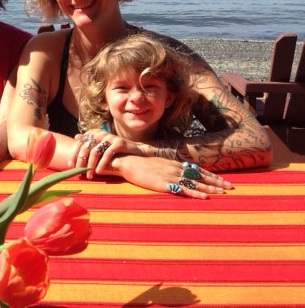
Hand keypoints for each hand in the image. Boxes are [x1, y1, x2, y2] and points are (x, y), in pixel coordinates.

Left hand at [72, 130, 156, 177]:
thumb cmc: (114, 151)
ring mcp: (110, 137)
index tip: (70, 165)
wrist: (134, 152)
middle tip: (78, 171)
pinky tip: (98, 172)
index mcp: (94, 133)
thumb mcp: (100, 146)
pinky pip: (108, 154)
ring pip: (96, 151)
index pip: (80, 142)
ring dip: (91, 165)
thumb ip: (89, 142)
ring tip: (89, 175)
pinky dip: (102, 164)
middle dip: (81, 161)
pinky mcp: (119, 142)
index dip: (74, 154)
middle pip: (86, 147)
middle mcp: (101, 133)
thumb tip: (76, 136)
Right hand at [108, 155, 232, 198]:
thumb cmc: (141, 164)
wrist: (128, 162)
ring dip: (210, 187)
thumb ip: (170, 168)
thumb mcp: (159, 164)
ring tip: (223, 192)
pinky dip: (194, 193)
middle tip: (231, 187)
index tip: (224, 180)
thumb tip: (180, 172)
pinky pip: (182, 190)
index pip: (198, 170)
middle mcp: (176, 169)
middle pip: (200, 176)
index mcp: (175, 164)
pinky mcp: (163, 184)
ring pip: (194, 183)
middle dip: (216, 181)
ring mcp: (170, 176)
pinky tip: (204, 197)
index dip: (212, 175)